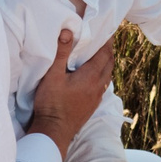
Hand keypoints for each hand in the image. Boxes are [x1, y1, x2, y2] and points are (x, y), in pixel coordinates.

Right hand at [26, 29, 115, 152]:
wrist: (54, 132)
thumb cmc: (51, 103)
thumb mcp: (53, 75)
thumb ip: (61, 52)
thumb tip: (68, 31)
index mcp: (91, 76)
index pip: (105, 53)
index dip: (107, 40)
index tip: (108, 29)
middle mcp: (98, 86)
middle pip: (109, 64)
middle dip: (108, 50)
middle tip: (104, 39)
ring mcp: (96, 98)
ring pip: (107, 76)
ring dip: (105, 64)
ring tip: (98, 55)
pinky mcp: (92, 106)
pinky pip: (102, 86)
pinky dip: (101, 76)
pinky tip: (92, 77)